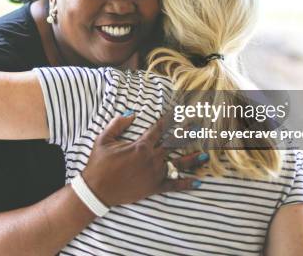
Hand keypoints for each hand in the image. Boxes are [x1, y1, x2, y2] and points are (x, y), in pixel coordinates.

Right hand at [81, 112, 206, 206]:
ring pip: (177, 164)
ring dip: (192, 159)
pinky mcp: (153, 187)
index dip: (170, 119)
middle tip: (198, 126)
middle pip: (173, 144)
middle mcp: (151, 158)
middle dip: (186, 134)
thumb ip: (118, 124)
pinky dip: (185, 184)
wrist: (97, 189)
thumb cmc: (98, 163)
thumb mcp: (103, 139)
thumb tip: (131, 113)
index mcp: (140, 145)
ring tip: (205, 155)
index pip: (159, 128)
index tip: (180, 112)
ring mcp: (154, 174)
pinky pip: (173, 185)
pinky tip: (197, 182)